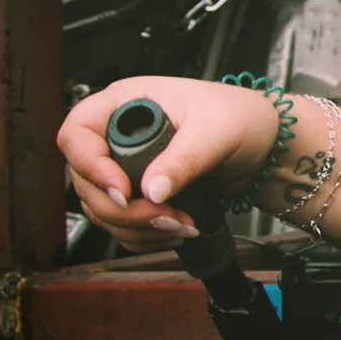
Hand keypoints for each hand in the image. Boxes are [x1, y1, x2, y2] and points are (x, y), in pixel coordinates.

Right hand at [59, 77, 280, 252]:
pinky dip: (143, 235)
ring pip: (102, 208)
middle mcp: (117, 134)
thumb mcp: (215, 132)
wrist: (264, 142)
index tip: (124, 190)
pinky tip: (175, 231)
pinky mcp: (139, 191)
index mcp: (125, 104)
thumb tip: (151, 191)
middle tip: (163, 217)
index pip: (77, 134)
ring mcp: (125, 165)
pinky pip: (121, 223)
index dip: (91, 166)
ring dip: (135, 227)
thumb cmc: (240, 117)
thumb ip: (184, 160)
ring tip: (180, 226)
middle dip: (123, 209)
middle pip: (85, 181)